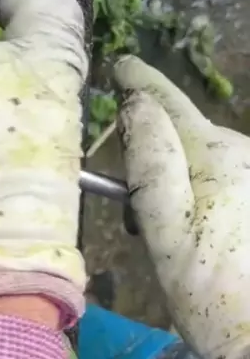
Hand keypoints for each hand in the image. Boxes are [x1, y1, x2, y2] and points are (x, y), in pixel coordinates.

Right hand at [115, 55, 249, 358]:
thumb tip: (138, 105)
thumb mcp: (165, 231)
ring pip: (208, 159)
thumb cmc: (211, 292)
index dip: (143, 82)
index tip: (122, 65)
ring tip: (170, 231)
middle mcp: (245, 154)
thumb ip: (150, 162)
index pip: (171, 103)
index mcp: (215, 155)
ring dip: (183, 176)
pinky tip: (203, 236)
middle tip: (131, 199)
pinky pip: (227, 179)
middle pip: (188, 133)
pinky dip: (205, 193)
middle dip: (158, 147)